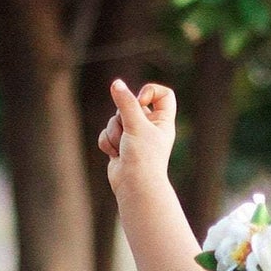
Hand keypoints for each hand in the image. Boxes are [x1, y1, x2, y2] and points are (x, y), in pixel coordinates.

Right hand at [98, 78, 176, 195]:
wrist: (134, 187)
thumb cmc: (143, 158)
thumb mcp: (135, 124)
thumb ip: (126, 102)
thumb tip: (117, 83)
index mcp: (162, 121)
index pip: (163, 95)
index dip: (150, 91)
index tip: (141, 100)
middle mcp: (150, 128)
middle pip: (131, 105)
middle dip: (123, 117)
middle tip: (130, 131)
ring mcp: (134, 137)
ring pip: (115, 120)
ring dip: (115, 133)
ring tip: (124, 148)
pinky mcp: (120, 147)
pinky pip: (107, 134)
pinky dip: (108, 143)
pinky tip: (115, 155)